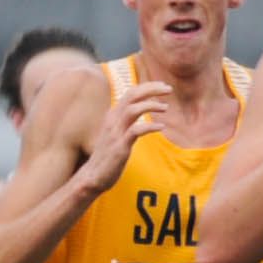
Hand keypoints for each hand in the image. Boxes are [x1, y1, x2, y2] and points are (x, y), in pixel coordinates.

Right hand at [72, 81, 170, 197]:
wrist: (93, 176)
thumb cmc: (107, 155)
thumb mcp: (116, 133)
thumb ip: (125, 121)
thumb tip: (138, 112)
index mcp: (113, 115)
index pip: (130, 93)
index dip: (147, 87)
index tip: (162, 86)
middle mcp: (112, 120)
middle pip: (132, 96)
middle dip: (151, 89)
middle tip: (168, 88)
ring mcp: (115, 132)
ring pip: (132, 109)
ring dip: (151, 105)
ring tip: (166, 107)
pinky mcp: (119, 146)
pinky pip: (136, 130)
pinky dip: (150, 127)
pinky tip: (161, 127)